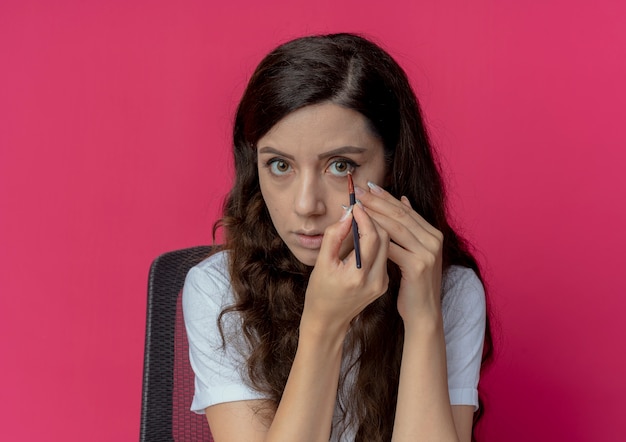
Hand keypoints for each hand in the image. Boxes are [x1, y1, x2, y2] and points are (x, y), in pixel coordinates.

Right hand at [302, 203, 389, 334]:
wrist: (329, 320)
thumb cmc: (320, 292)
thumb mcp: (321, 263)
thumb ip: (333, 236)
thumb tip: (347, 214)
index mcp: (358, 276)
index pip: (371, 237)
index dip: (365, 216)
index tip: (355, 204)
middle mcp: (376, 280)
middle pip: (384, 238)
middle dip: (374, 218)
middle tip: (361, 205)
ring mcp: (382, 282)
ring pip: (387, 244)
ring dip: (377, 226)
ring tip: (364, 213)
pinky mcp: (384, 282)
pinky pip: (385, 253)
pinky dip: (378, 239)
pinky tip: (369, 228)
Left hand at [355, 182, 443, 325]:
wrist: (423, 311)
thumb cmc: (414, 283)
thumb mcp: (414, 251)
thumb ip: (410, 228)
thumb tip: (403, 201)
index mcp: (433, 233)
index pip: (406, 209)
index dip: (386, 197)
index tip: (368, 187)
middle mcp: (433, 240)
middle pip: (401, 214)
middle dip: (378, 201)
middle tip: (359, 191)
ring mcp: (428, 252)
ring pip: (396, 227)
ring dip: (374, 215)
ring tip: (358, 206)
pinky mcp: (417, 266)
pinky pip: (392, 246)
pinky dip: (375, 236)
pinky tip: (361, 230)